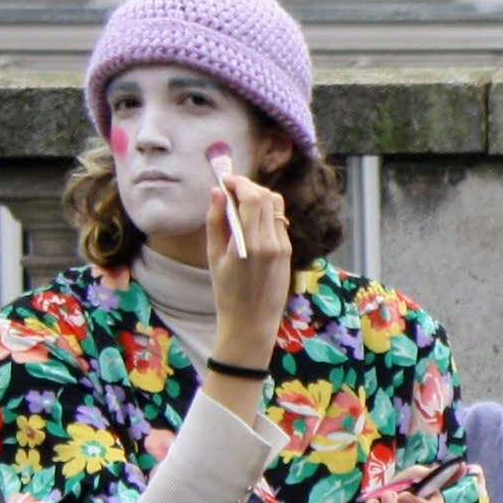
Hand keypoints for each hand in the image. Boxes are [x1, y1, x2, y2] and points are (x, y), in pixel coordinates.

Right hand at [208, 169, 294, 365]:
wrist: (251, 321)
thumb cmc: (226, 291)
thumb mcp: (214, 256)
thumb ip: (215, 221)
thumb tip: (216, 192)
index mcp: (250, 244)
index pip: (252, 198)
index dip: (239, 183)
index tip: (225, 180)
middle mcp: (271, 242)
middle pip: (266, 197)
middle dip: (248, 187)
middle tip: (231, 189)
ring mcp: (283, 246)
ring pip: (276, 206)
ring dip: (259, 197)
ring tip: (240, 203)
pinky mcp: (288, 251)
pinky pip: (279, 221)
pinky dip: (266, 213)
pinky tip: (252, 220)